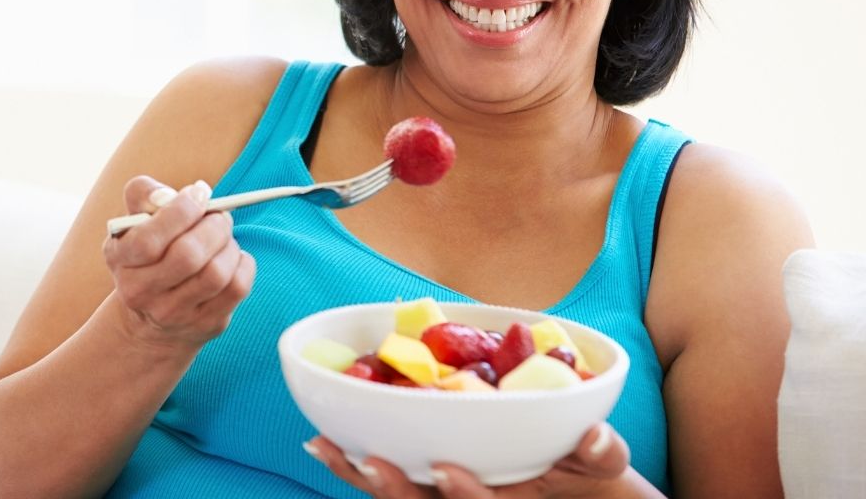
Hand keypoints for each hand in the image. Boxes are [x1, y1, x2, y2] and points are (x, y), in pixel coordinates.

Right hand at [103, 176, 255, 349]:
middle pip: (188, 256)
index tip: (199, 194)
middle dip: (214, 226)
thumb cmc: (150, 250)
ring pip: (216, 273)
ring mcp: (172, 314)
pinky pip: (237, 287)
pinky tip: (231, 258)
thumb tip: (184, 193)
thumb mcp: (136, 220)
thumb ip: (146, 194)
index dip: (181, 211)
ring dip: (229, 245)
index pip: (148, 240)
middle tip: (220, 215)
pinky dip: (243, 263)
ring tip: (224, 237)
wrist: (150, 314)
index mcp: (120, 259)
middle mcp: (140, 292)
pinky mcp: (205, 324)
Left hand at [305, 422, 632, 498]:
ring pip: (399, 498)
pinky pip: (386, 482)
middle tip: (369, 461)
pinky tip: (324, 441)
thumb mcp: (604, 469)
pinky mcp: (424, 485)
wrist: (574, 490)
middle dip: (397, 491)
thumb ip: (600, 455)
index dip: (463, 494)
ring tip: (324, 447)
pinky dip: (354, 464)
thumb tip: (595, 435)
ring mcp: (444, 497)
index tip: (444, 469)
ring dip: (360, 477)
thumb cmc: (587, 478)